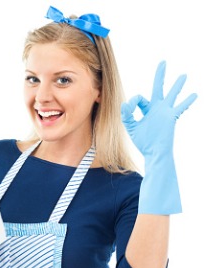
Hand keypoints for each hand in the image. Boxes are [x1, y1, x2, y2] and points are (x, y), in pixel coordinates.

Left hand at [121, 61, 196, 214]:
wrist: (153, 152)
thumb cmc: (142, 141)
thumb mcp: (131, 127)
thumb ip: (126, 115)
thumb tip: (124, 103)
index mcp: (146, 110)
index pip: (138, 99)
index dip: (133, 103)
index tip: (129, 110)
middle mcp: (156, 108)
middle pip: (158, 88)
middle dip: (160, 75)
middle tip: (163, 62)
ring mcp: (165, 112)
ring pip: (172, 94)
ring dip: (177, 85)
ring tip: (183, 75)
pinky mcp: (170, 117)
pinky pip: (180, 107)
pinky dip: (187, 101)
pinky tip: (194, 95)